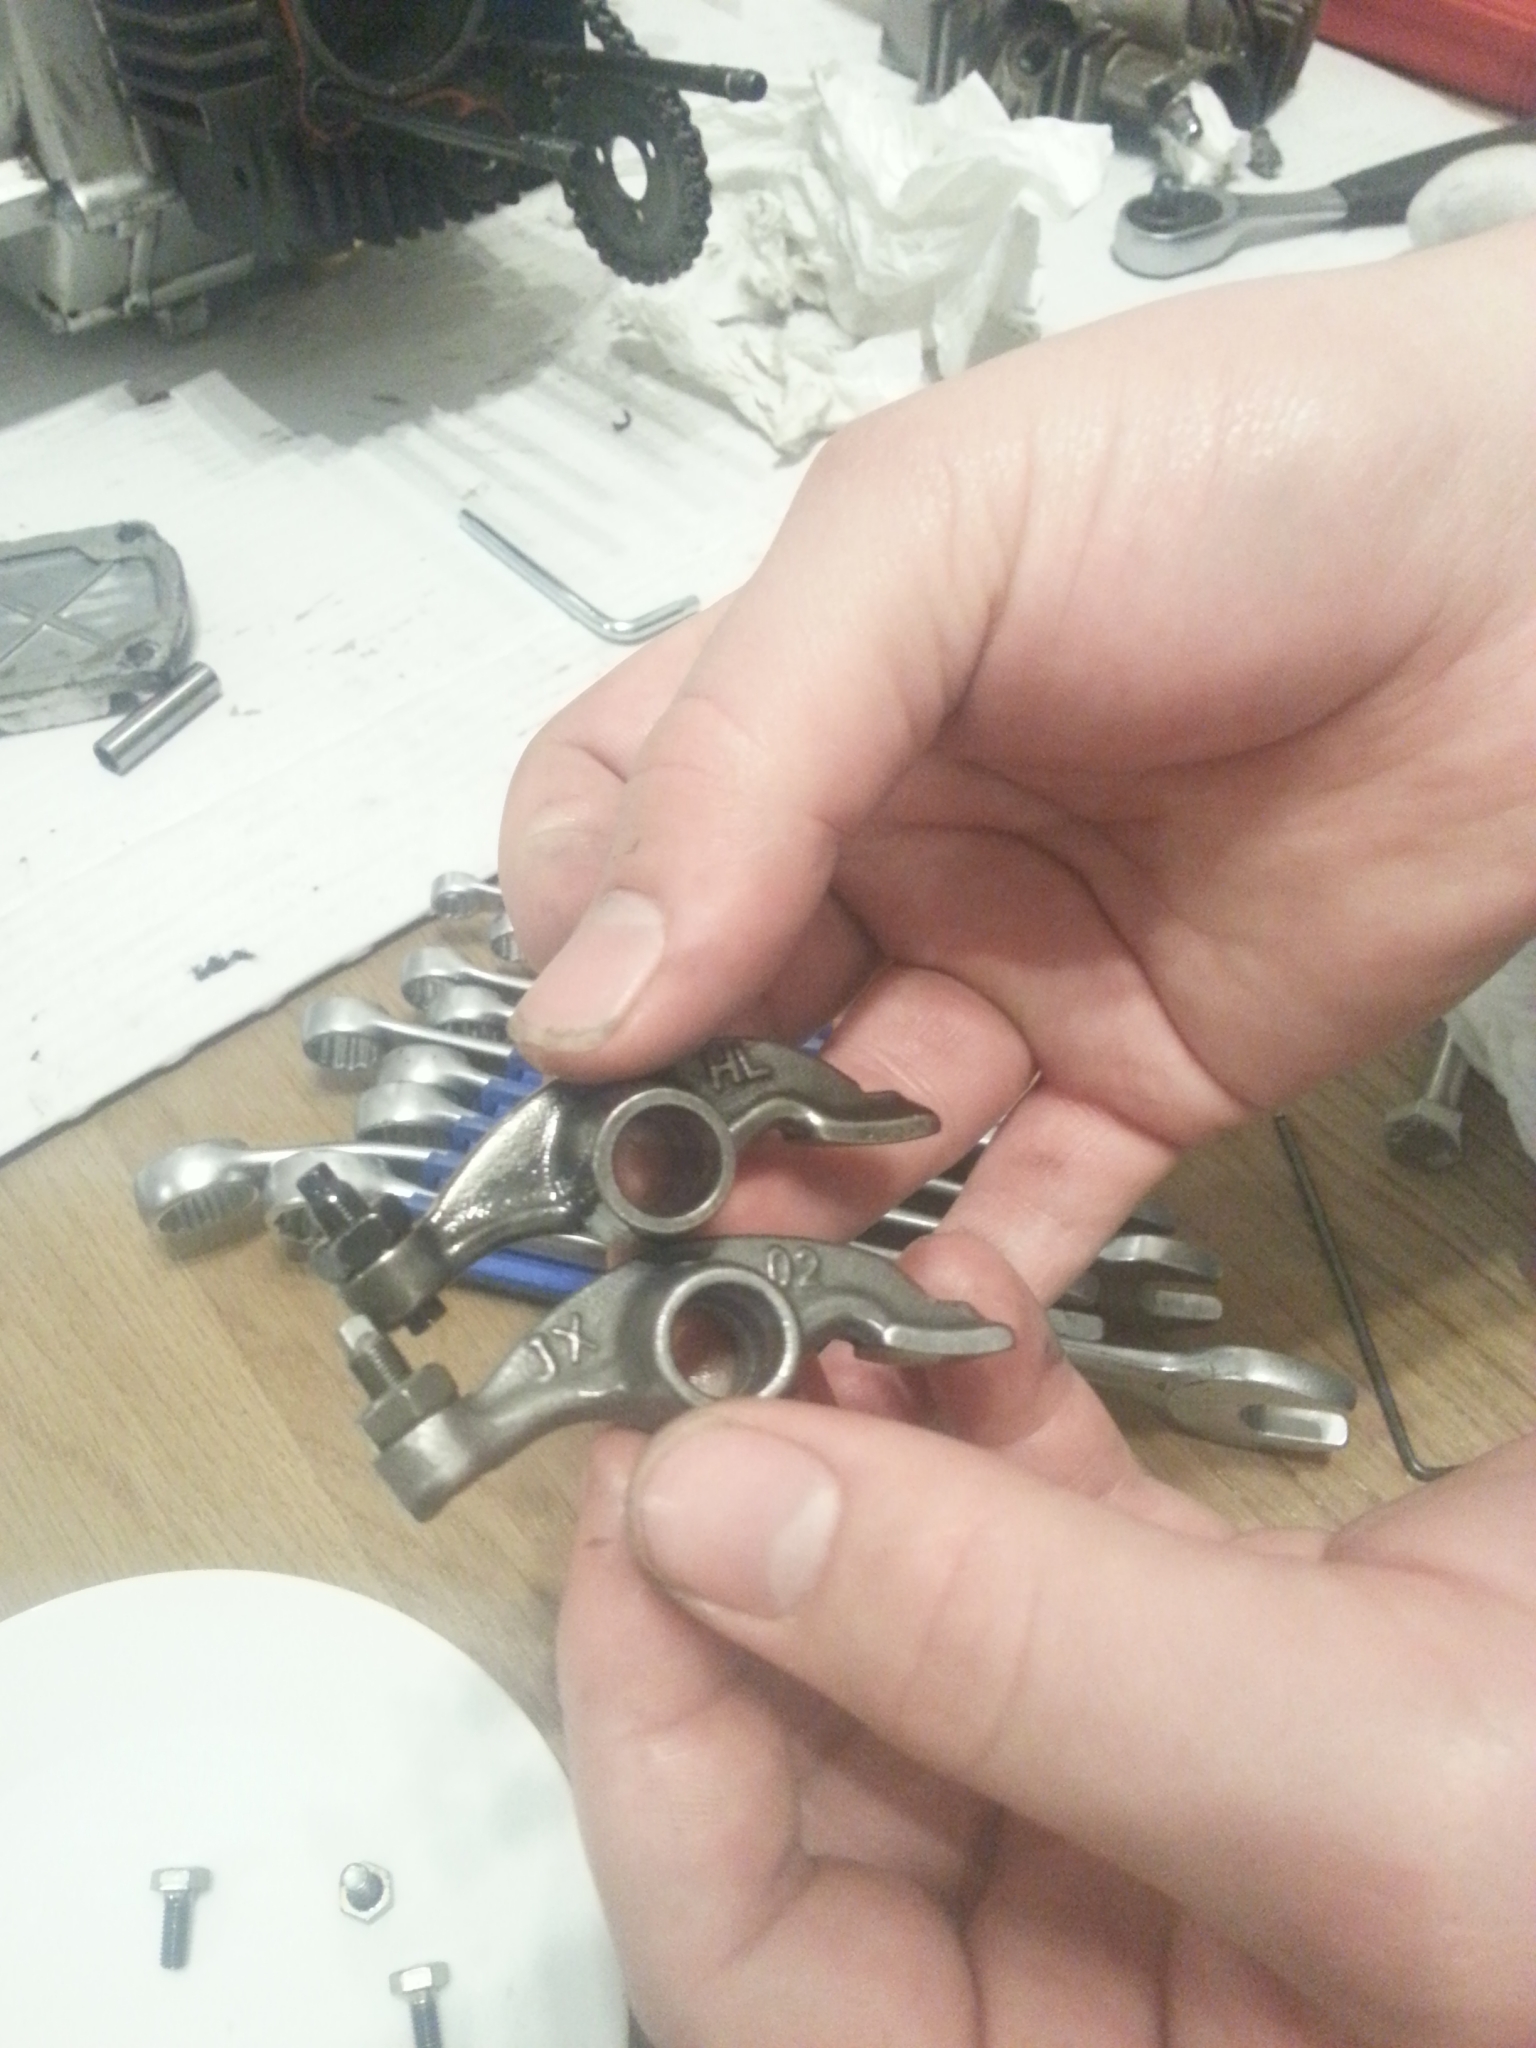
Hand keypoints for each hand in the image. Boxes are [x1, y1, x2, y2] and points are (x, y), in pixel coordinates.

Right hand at [502, 222, 1535, 1295]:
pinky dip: (972, 1284)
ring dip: (800, 1219)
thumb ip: (747, 748)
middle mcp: (890, 846)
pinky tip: (934, 1322)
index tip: (600, 1031)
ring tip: (782, 1284)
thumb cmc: (1247, 469)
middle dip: (674, 1118)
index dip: (579, 933)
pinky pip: (1029, 1210)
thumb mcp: (936, 533)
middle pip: (708, 1015)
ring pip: (847, 1134)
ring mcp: (1012, 971)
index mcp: (806, 703)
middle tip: (673, 1208)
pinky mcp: (1143, 1073)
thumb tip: (587, 998)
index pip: (602, 831)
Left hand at [559, 1235, 1535, 2047]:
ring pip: (925, 1656)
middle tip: (704, 1357)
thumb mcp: (1385, 1802)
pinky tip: (953, 1326)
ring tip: (807, 1305)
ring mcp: (1168, 1850)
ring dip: (858, 1477)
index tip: (637, 1498)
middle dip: (757, 1571)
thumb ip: (1031, 1663)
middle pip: (825, 1797)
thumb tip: (715, 1506)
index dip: (665, 1737)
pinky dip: (991, 1442)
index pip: (762, 1977)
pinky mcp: (1247, 1697)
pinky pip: (1051, 1573)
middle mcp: (1103, 2006)